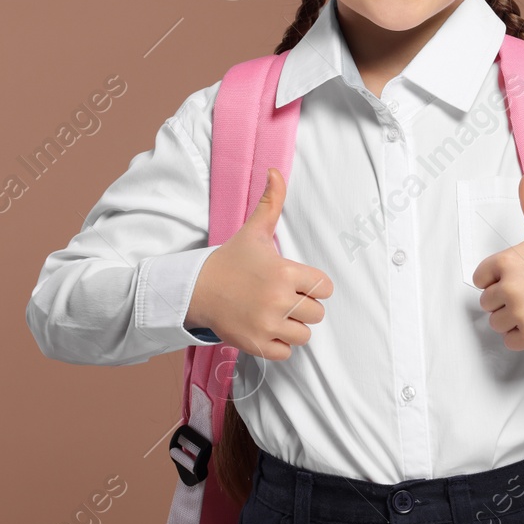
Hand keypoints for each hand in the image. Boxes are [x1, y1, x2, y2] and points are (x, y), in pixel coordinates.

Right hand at [187, 168, 333, 361]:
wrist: (197, 289)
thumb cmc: (231, 260)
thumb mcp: (253, 231)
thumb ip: (271, 202)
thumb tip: (275, 170)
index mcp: (284, 272)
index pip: (325, 287)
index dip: (314, 284)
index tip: (296, 281)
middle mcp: (278, 300)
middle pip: (317, 313)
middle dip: (304, 306)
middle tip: (283, 298)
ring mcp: (267, 325)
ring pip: (305, 335)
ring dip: (293, 327)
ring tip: (275, 314)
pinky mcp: (256, 345)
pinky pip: (286, 353)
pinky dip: (279, 345)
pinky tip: (266, 329)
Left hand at [472, 166, 523, 350]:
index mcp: (505, 261)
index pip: (480, 278)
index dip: (497, 278)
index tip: (519, 275)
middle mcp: (509, 288)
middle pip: (488, 302)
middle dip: (505, 299)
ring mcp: (519, 313)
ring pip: (496, 322)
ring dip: (511, 318)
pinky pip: (509, 340)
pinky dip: (521, 335)